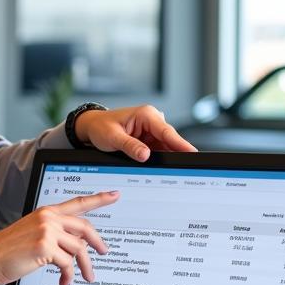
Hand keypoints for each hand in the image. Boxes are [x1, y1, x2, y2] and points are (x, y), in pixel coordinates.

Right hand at [0, 190, 115, 284]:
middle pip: (85, 228)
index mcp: (46, 212)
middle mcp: (48, 218)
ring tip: (87, 278)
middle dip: (98, 243)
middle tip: (104, 253)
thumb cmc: (6, 251)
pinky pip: (67, 264)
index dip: (99, 199)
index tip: (114, 195)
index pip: (78, 202)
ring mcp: (47, 231)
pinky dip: (68, 276)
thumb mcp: (31, 235)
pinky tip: (64, 283)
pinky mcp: (44, 247)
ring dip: (85, 267)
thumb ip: (53, 234)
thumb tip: (75, 247)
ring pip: (79, 249)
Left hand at [75, 105, 195, 161]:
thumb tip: (145, 155)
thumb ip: (130, 146)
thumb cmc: (101, 127)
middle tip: (183, 168)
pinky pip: (159, 151)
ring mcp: (152, 131)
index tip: (192, 152)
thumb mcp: (113, 137)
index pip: (166, 131)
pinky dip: (159, 159)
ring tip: (167, 170)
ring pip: (166, 147)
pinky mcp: (149, 140)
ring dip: (166, 158)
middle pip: (170, 140)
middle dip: (175, 153)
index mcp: (146, 114)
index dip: (180, 143)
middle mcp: (152, 121)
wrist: (93, 127)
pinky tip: (159, 167)